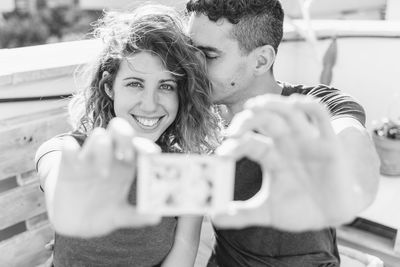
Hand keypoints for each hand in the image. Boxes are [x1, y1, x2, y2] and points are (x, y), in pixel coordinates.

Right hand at [48, 118, 160, 236]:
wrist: (72, 224)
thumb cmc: (101, 213)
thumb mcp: (118, 216)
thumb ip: (135, 216)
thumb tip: (156, 217)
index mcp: (126, 165)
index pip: (139, 146)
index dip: (146, 146)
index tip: (153, 155)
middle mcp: (110, 156)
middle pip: (119, 129)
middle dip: (125, 137)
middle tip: (127, 156)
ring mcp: (89, 158)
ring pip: (98, 135)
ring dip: (103, 149)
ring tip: (104, 175)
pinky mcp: (67, 164)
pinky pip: (68, 146)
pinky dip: (72, 149)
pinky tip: (76, 165)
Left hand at [213, 94, 359, 229]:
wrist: (331, 216)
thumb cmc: (299, 208)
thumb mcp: (267, 212)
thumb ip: (241, 214)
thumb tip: (214, 217)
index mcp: (270, 156)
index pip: (248, 142)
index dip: (234, 146)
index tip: (221, 156)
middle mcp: (285, 143)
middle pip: (264, 121)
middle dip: (246, 121)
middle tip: (231, 131)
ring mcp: (306, 140)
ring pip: (288, 113)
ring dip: (272, 105)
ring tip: (253, 107)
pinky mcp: (328, 143)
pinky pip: (320, 116)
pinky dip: (309, 106)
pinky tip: (295, 103)